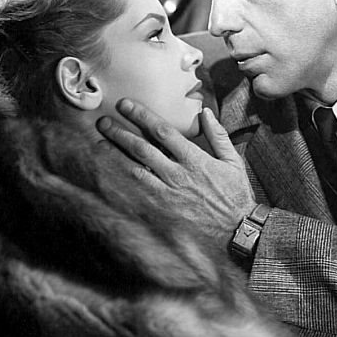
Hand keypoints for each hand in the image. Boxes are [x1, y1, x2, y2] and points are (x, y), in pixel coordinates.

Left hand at [97, 100, 256, 248]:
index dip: (142, 116)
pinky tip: (109, 173)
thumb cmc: (235, 195)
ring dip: (116, 155)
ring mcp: (168, 194)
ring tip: (100, 142)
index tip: (126, 105)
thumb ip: (218, 135)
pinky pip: (138, 194)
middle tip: (103, 121)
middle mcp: (178, 175)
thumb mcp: (233, 161)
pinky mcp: (163, 211)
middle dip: (121, 132)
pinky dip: (122, 181)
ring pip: (135, 170)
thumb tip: (204, 112)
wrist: (237, 231)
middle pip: (143, 149)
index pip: (163, 132)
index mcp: (195, 160)